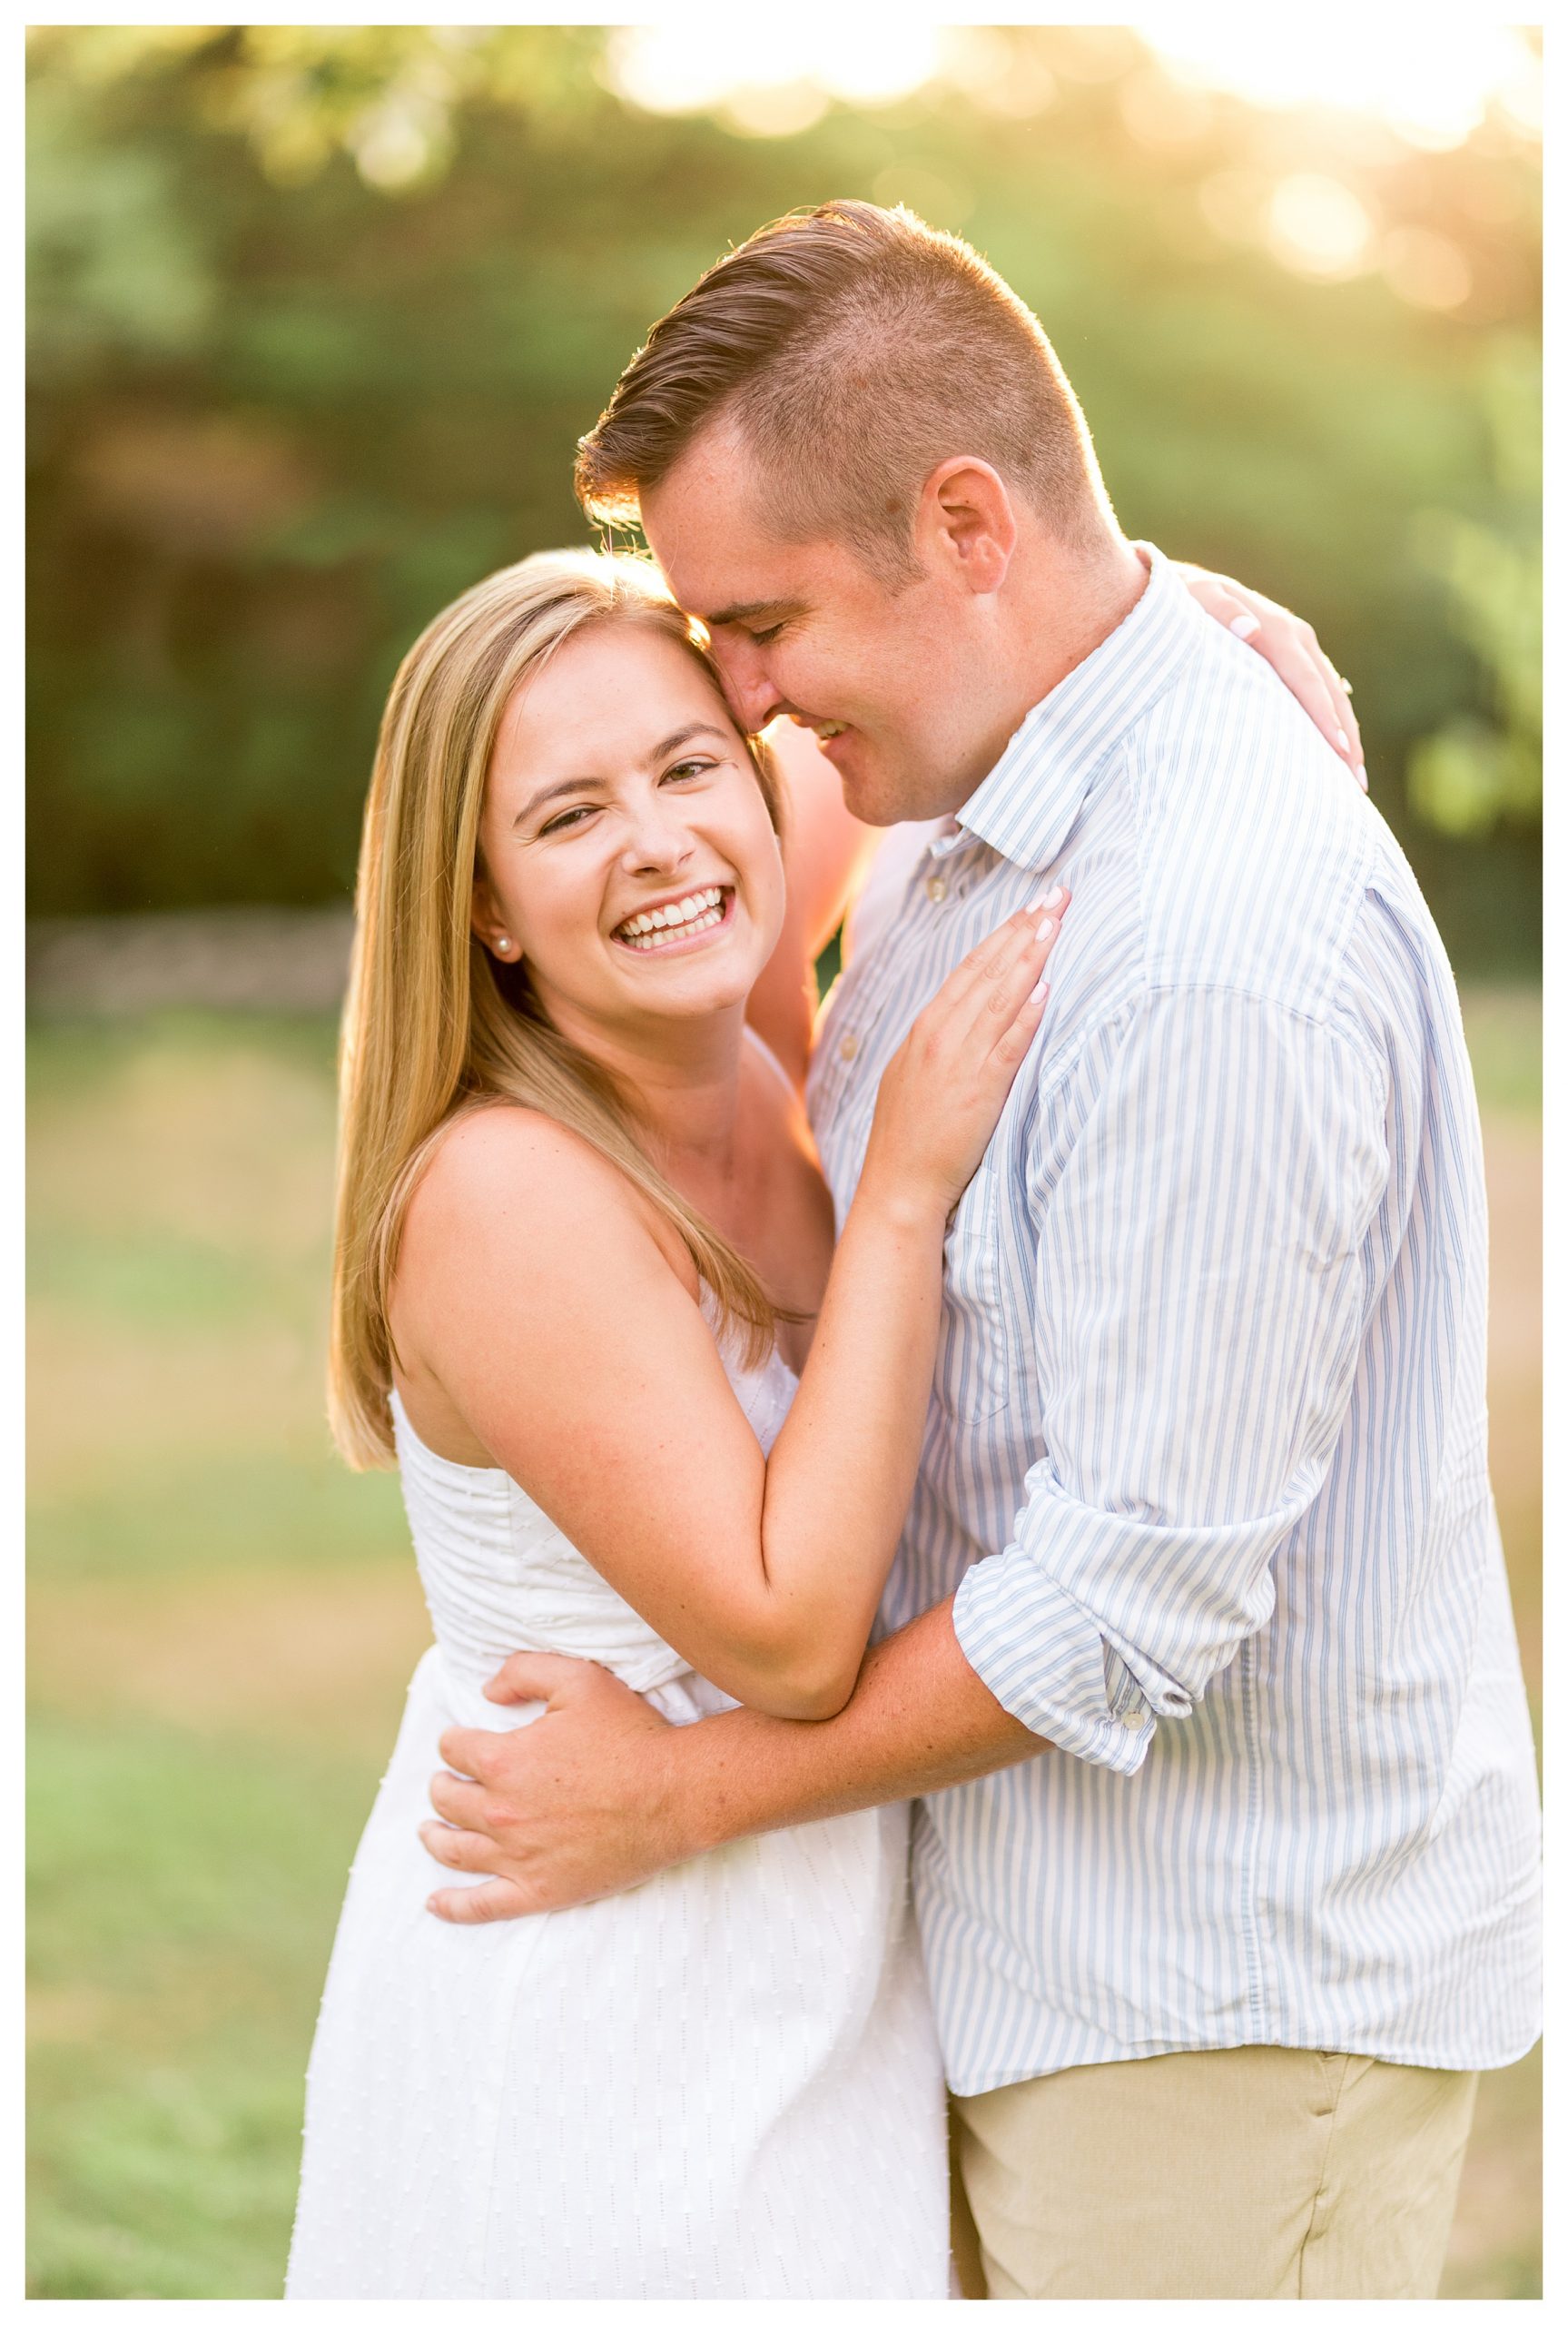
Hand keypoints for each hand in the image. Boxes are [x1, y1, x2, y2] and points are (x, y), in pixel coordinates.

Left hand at [420, 1653, 690, 1923]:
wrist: (675, 1793)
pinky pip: (481, 1906)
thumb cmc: (630, 1731)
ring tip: (428, 1830)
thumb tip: (486, 1692)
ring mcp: (517, 1856)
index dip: (454, 1740)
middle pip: (447, 1799)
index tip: (462, 1740)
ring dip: (434, 1836)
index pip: (453, 1749)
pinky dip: (452, 1906)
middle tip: (447, 1782)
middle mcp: (500, 1811)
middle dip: (442, 1786)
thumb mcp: (578, 1679)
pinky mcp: (539, 1890)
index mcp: (503, 1759)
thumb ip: (523, 1672)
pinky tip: (434, 1903)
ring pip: (454, 1849)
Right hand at [861, 895, 1065, 1219]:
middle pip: (989, 971)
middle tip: (1057, 896)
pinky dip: (1027, 1014)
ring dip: (1031, 957)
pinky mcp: (979, 1090)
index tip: (1031, 908)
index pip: (970, 969)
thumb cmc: (908, 1140)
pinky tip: (1047, 988)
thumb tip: (963, 1018)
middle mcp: (940, 1036)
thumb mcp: (911, 1077)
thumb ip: (937, 1044)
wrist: (898, 1187)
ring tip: (1057, 922)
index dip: (1003, 935)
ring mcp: (959, 1061)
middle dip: (1025, 929)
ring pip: (1000, 997)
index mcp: (924, 1030)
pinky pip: (1008, 1044)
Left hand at [1174, 562, 1366, 789]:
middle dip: (1345, 736)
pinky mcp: (1289, 659)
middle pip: (1330, 691)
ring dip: (1344, 735)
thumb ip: (1219, 611)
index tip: (1336, 751)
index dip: (1323, 715)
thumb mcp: (1193, 600)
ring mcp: (1296, 647)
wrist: (1175, 587)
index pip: (1306, 678)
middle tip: (1355, 783)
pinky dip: (1330, 721)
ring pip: (1331, 694)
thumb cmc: (1179, 602)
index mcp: (1275, 627)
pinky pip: (1319, 692)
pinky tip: (1335, 752)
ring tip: (1352, 780)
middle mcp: (1294, 636)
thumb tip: (1249, 629)